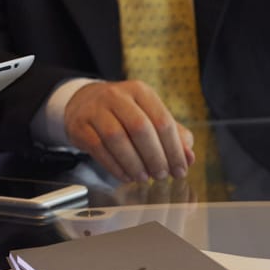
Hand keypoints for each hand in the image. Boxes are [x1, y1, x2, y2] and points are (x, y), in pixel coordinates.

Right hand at [63, 79, 194, 182]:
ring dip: (134, 163)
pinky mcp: (80, 125)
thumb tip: (189, 157)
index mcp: (140, 91)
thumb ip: (174, 135)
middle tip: (162, 175)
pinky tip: (126, 176)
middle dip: (155, 157)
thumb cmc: (124, 114)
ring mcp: (95, 109)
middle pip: (140, 128)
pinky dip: (115, 167)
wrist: (82, 104)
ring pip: (117, 138)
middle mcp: (117, 96)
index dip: (174, 150)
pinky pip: (98, 148)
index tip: (180, 170)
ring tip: (144, 178)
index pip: (162, 121)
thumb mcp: (150, 116)